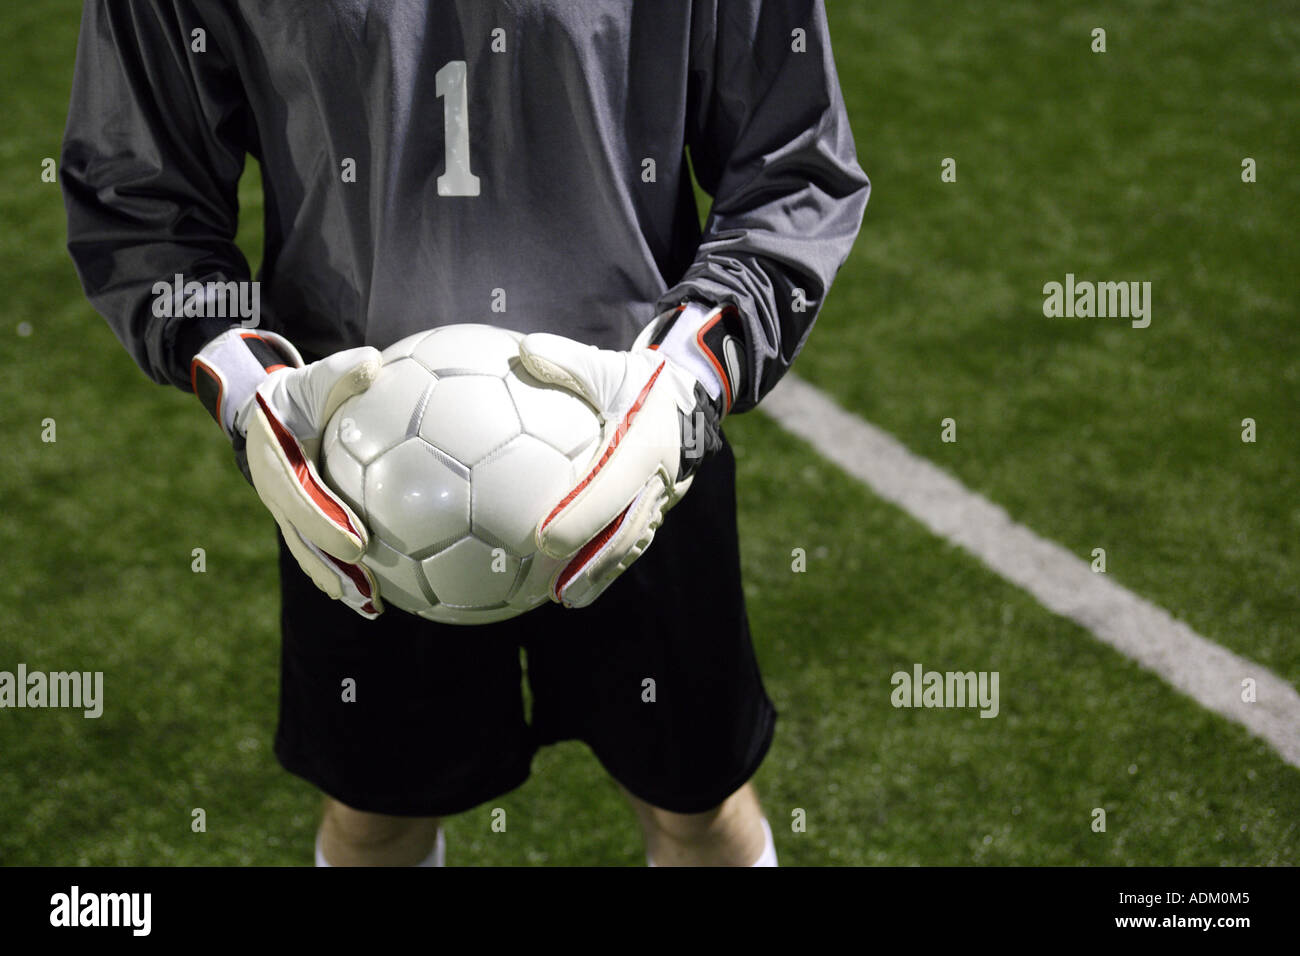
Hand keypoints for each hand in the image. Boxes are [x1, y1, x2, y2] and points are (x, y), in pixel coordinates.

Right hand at [191, 329, 384, 618]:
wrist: (259, 409)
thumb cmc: (294, 392)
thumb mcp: (311, 377)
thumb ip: (340, 374)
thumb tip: (375, 364)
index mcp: (276, 463)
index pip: (303, 500)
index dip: (327, 525)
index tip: (358, 544)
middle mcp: (276, 494)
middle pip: (305, 539)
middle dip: (334, 568)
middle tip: (367, 591)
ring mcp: (284, 511)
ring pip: (310, 552)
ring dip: (339, 581)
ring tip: (372, 609)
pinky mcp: (297, 519)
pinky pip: (317, 549)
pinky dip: (340, 572)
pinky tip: (373, 595)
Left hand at [518, 303, 739, 607]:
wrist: (695, 394)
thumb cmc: (642, 379)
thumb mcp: (611, 365)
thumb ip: (568, 360)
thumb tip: (522, 349)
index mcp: (645, 447)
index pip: (610, 489)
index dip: (580, 517)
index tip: (544, 538)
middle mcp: (660, 480)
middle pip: (625, 531)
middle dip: (593, 565)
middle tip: (557, 591)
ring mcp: (664, 499)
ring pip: (632, 543)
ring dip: (601, 574)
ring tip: (567, 599)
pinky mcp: (661, 508)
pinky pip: (634, 539)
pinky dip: (609, 564)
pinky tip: (577, 583)